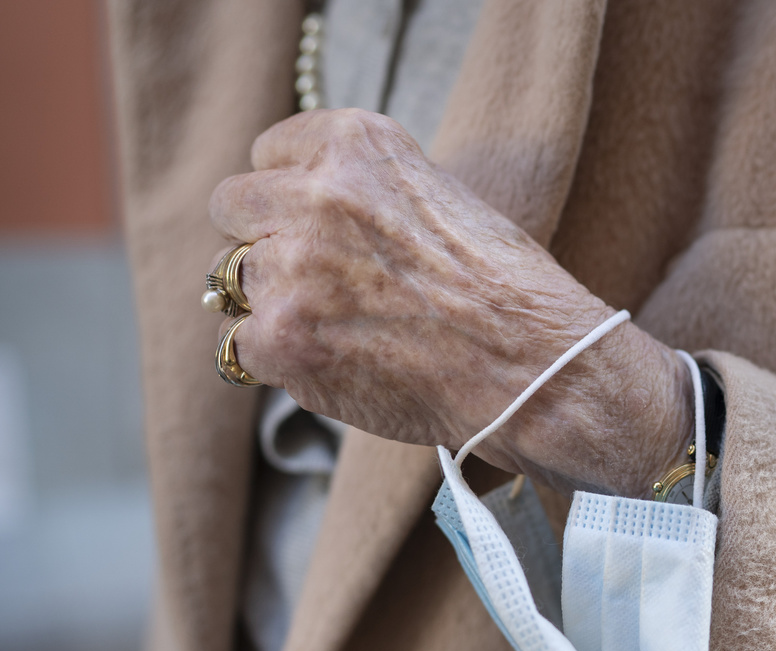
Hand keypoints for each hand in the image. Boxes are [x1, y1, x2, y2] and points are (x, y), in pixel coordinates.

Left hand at [208, 109, 692, 496]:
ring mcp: (291, 269)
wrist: (531, 365)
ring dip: (272, 303)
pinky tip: (330, 364)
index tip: (315, 223)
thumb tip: (304, 215)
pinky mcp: (283, 339)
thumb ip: (364, 193)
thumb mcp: (440, 196)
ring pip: (231, 281)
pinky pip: (238, 346)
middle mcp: (314, 195)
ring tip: (337, 329)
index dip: (290, 193)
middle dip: (264, 241)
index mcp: (354, 145)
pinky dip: (275, 360)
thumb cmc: (505, 290)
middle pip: (232, 208)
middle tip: (314, 279)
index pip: (268, 152)